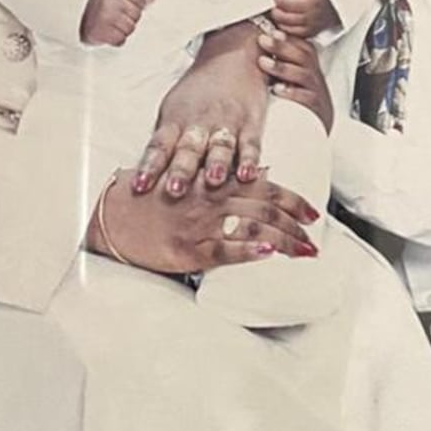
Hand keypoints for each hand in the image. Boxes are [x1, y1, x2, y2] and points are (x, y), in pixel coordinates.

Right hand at [80, 0, 152, 46]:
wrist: (76, 19)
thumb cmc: (100, 7)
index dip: (136, 6)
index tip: (124, 7)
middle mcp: (110, 1)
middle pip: (136, 15)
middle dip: (129, 19)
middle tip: (116, 18)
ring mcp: (105, 16)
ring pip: (130, 29)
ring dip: (123, 30)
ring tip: (112, 26)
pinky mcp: (100, 31)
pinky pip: (120, 40)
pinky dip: (116, 40)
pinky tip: (109, 33)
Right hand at [90, 167, 319, 275]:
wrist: (115, 218)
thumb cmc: (152, 200)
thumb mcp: (189, 180)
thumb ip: (223, 178)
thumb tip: (260, 177)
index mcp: (215, 182)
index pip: (265, 187)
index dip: (293, 200)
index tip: (314, 213)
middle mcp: (213, 199)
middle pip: (266, 208)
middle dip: (296, 225)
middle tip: (315, 241)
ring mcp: (203, 224)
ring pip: (253, 227)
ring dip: (284, 240)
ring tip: (305, 251)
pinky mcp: (190, 248)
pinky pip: (224, 248)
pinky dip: (248, 250)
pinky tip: (266, 253)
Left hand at [131, 20, 267, 197]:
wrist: (232, 57)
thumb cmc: (198, 92)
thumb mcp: (173, 109)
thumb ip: (164, 140)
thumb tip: (147, 175)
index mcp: (175, 121)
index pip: (159, 146)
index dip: (149, 166)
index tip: (140, 186)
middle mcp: (199, 123)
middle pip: (188, 149)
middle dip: (181, 170)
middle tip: (174, 190)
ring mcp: (226, 123)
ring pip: (220, 146)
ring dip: (216, 164)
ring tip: (213, 181)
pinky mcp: (250, 123)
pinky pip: (250, 144)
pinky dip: (249, 159)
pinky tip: (246, 174)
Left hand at [258, 28, 334, 132]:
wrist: (319, 122)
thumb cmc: (302, 95)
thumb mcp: (294, 75)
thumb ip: (283, 59)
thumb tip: (261, 42)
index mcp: (309, 65)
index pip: (301, 45)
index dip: (287, 37)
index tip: (270, 31)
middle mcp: (314, 75)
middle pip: (302, 55)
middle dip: (281, 46)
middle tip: (263, 40)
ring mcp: (315, 91)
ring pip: (302, 75)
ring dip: (281, 67)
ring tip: (263, 62)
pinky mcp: (314, 107)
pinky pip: (306, 98)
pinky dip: (291, 92)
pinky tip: (277, 89)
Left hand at [269, 0, 337, 37]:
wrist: (341, 8)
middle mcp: (312, 6)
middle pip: (282, 1)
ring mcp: (310, 20)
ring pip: (282, 17)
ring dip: (276, 10)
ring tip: (277, 5)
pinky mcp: (309, 31)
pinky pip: (289, 30)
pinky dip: (283, 23)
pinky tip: (283, 17)